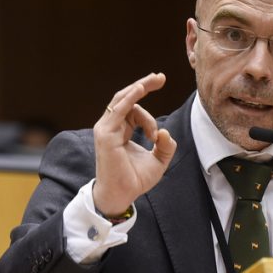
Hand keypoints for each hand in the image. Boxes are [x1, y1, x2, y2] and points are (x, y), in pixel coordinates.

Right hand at [92, 73, 176, 215]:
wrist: (122, 195)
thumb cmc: (135, 180)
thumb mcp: (158, 161)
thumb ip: (165, 146)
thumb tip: (166, 132)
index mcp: (120, 131)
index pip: (133, 111)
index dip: (150, 119)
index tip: (158, 135)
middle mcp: (111, 126)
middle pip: (126, 98)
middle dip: (144, 85)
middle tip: (161, 76)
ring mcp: (106, 129)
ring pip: (124, 100)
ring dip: (141, 89)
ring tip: (156, 80)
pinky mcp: (106, 134)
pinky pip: (118, 109)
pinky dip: (130, 97)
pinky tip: (141, 88)